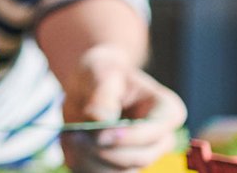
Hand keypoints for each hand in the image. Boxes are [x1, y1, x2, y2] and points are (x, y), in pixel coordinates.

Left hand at [57, 46, 185, 172]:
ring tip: (69, 138)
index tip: (99, 134)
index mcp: (166, 111)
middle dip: (105, 152)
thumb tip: (101, 122)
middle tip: (74, 137)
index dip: (128, 137)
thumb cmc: (103, 74)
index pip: (155, 132)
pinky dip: (84, 165)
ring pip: (121, 172)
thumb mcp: (102, 73)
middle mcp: (160, 138)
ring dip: (90, 160)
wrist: (90, 86)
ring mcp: (142, 155)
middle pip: (139, 158)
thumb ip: (102, 96)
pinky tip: (71, 145)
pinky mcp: (121, 166)